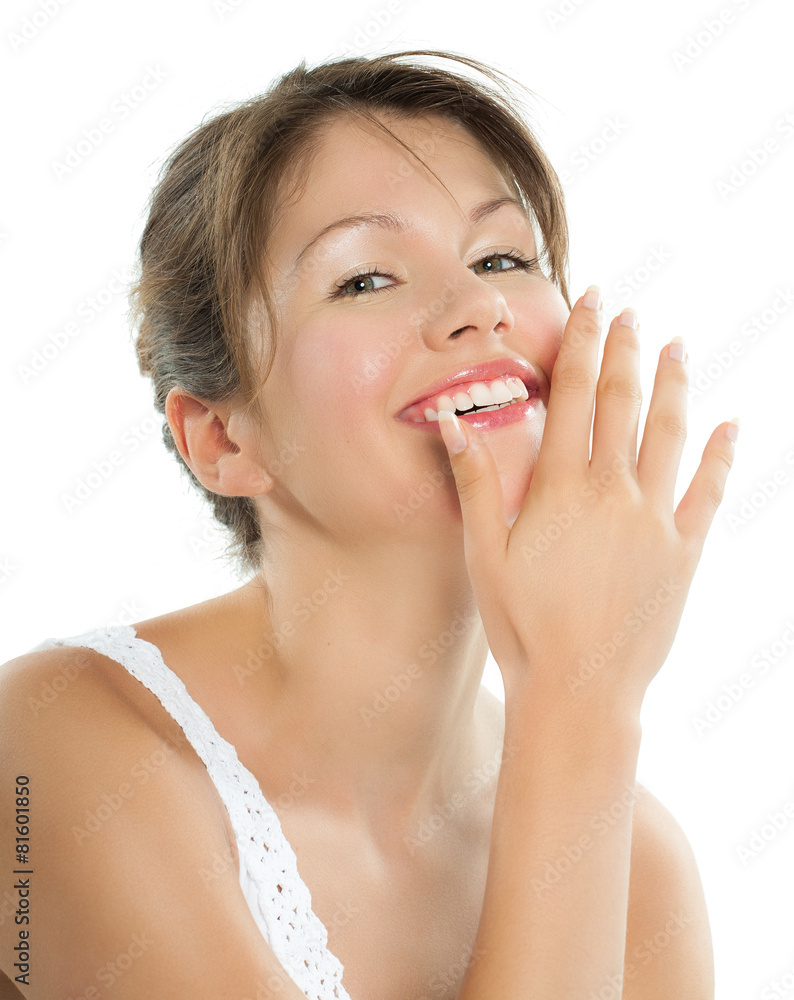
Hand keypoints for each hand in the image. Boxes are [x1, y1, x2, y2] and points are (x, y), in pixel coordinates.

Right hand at [438, 287, 738, 716]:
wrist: (579, 692)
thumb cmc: (522, 628)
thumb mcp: (484, 556)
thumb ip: (475, 483)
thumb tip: (454, 420)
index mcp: (561, 489)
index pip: (574, 396)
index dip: (583, 343)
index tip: (592, 304)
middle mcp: (614, 493)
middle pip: (623, 403)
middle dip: (626, 350)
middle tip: (631, 313)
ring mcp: (656, 521)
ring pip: (671, 434)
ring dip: (675, 384)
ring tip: (678, 346)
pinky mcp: (686, 553)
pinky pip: (710, 491)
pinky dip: (723, 454)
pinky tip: (732, 423)